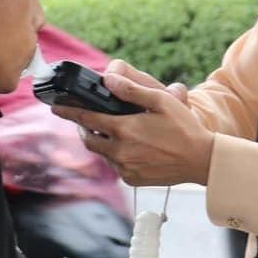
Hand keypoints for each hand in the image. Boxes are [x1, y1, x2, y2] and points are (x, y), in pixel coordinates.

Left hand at [53, 66, 214, 187]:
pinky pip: (115, 165)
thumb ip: (132, 90)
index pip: (86, 119)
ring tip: (112, 131)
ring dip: (101, 142)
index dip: (69, 111)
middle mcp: (120, 151)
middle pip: (89, 139)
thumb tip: (109, 78)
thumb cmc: (184, 128)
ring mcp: (125, 168)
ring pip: (101, 153)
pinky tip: (130, 147)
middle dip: (84, 128)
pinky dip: (116, 155)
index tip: (56, 106)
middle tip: (87, 119)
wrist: (201, 160)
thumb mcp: (161, 101)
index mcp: (124, 129)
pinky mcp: (132, 179)